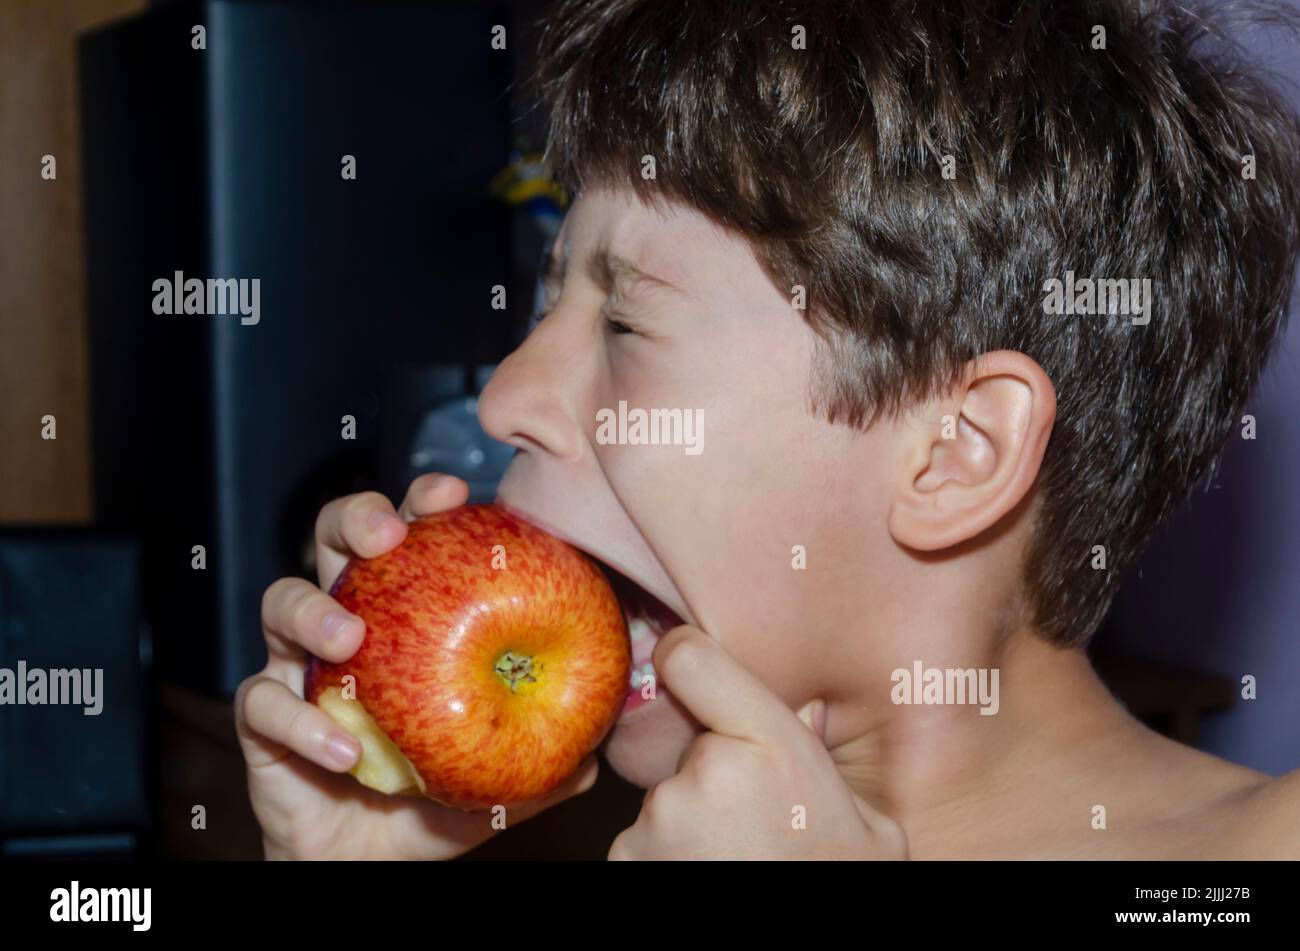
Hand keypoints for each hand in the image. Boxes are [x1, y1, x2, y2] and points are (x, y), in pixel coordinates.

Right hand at [234, 473, 597, 859]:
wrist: (363, 860)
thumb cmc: (431, 798)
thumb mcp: (497, 776)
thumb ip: (542, 758)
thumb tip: (597, 754)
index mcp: (405, 613)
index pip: (411, 535)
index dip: (424, 501)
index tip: (452, 494)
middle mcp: (349, 621)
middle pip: (333, 539)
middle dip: (356, 519)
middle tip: (387, 536)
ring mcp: (300, 664)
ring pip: (281, 603)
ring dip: (314, 611)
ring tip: (350, 640)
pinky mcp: (263, 717)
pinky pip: (263, 703)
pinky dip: (301, 723)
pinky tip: (343, 749)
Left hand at [608, 626, 907, 859]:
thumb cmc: (842, 877)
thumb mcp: (859, 813)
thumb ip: (816, 751)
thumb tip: (805, 710)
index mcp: (772, 744)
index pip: (692, 658)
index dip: (685, 656)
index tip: (685, 661)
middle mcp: (705, 773)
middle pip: (688, 747)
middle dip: (710, 774)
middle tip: (754, 820)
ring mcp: (660, 820)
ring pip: (666, 800)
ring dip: (688, 823)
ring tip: (738, 858)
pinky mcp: (629, 860)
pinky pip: (644, 843)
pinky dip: (667, 857)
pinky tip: (712, 875)